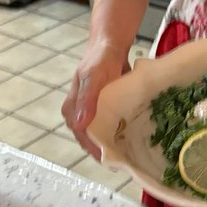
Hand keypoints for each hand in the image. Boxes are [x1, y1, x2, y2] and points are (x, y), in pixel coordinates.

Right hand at [62, 40, 130, 160]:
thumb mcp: (93, 76)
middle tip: (126, 162)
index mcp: (73, 109)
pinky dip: (120, 131)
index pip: (83, 137)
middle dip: (107, 150)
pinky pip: (111, 124)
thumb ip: (87, 98)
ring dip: (114, 142)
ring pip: (102, 133)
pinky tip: (134, 138)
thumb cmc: (100, 59)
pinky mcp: (104, 108)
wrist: (110, 45)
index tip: (113, 161)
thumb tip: (79, 124)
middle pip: (92, 139)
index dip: (96, 150)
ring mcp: (92, 111)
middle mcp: (80, 113)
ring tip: (132, 154)